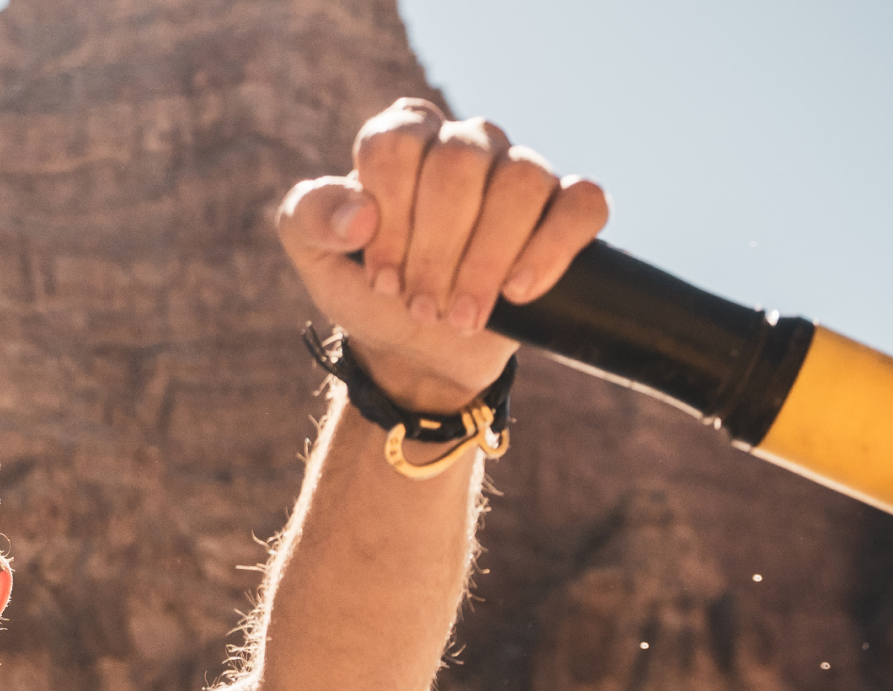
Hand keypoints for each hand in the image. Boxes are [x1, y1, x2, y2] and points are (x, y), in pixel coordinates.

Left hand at [275, 98, 608, 411]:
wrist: (418, 350)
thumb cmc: (369, 289)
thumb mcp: (316, 257)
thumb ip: (309, 218)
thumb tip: (358, 214)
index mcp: (403, 137)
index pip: (395, 145)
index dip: (389, 219)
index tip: (383, 279)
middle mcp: (465, 141)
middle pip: (460, 164)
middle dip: (437, 248)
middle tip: (421, 305)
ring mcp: (520, 171)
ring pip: (522, 181)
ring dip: (487, 259)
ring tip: (461, 315)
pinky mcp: (564, 210)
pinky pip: (583, 203)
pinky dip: (552, 249)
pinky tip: (518, 290)